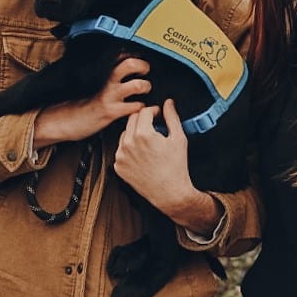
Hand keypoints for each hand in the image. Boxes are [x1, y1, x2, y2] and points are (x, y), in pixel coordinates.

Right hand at [32, 57, 150, 147]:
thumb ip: (109, 75)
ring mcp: (109, 96)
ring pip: (136, 85)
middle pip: (130, 64)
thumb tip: (127, 69)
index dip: (136, 54)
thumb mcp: (94, 83)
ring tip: (145, 90)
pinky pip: (135, 107)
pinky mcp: (111, 112)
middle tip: (146, 71)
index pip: (122, 54)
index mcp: (103, 72)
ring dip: (146, 87)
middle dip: (143, 66)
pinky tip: (144, 109)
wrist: (65, 119)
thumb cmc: (82, 103)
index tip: (141, 58)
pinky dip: (144, 108)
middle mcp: (107, 81)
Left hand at [114, 100, 220, 233]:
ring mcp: (121, 156)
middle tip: (155, 126)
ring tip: (149, 142)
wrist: (169, 193)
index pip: (143, 111)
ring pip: (125, 134)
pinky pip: (121, 150)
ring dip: (135, 133)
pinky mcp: (118, 166)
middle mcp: (128, 144)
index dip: (154, 110)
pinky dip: (130, 148)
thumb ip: (172, 117)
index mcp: (143, 134)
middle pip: (132, 120)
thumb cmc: (176, 167)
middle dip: (144, 120)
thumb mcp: (178, 138)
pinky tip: (142, 155)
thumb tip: (168, 103)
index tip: (159, 114)